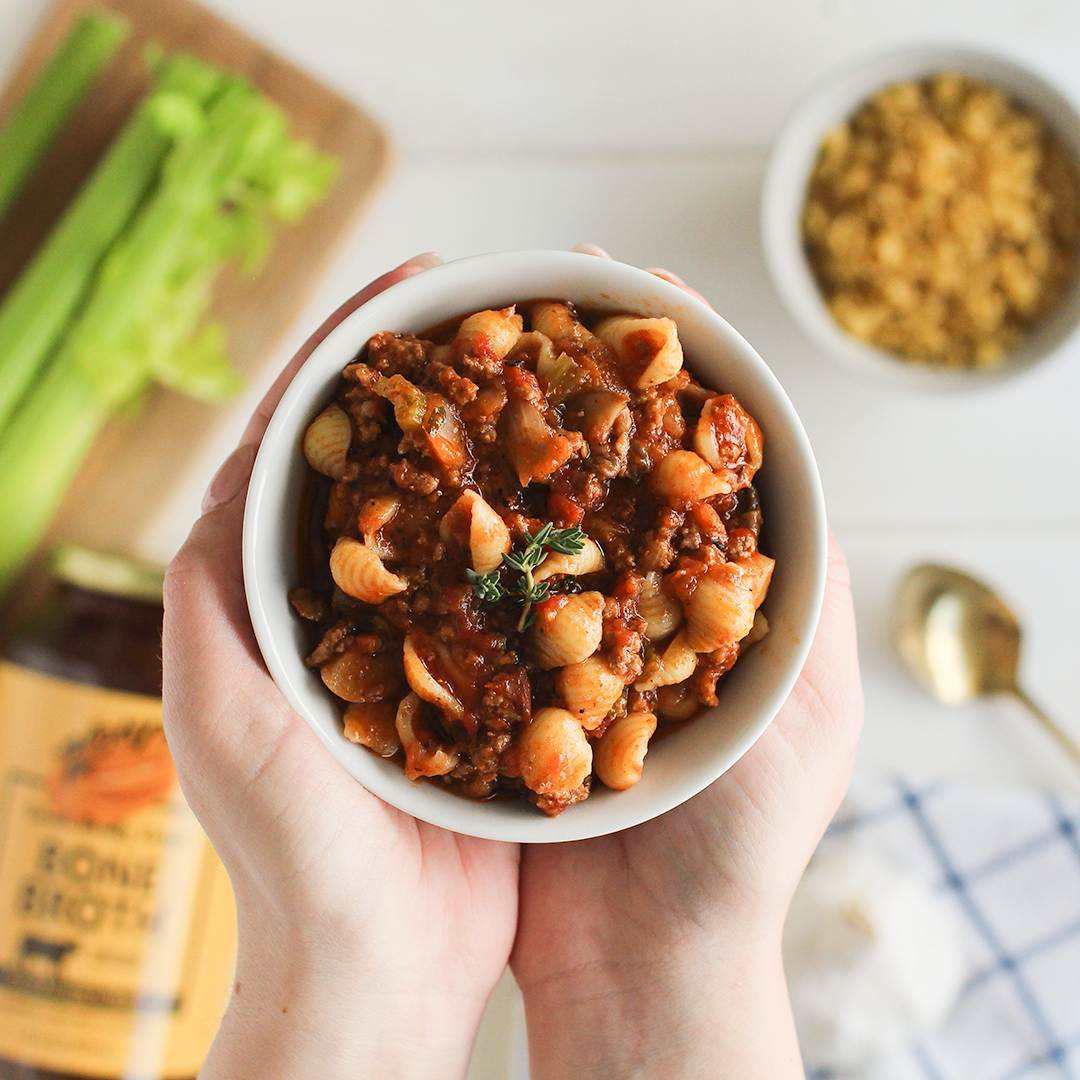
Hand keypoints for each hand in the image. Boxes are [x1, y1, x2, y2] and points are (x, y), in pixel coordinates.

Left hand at [162, 254, 518, 1079]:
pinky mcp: (487, 676)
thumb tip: (237, 466)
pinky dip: (560, 526)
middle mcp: (350, 601)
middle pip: (399, 457)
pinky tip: (609, 494)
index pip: (305, 441)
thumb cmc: (296, 860)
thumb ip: (213, 597)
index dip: (357, 353)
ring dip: (517, 440)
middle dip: (452, 377)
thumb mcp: (227, 720)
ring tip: (575, 377)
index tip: (423, 280)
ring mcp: (425, 633)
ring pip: (472, 508)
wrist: (376, 967)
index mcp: (275, 594)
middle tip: (522, 305)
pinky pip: (524, 577)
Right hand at [512, 247, 863, 1079]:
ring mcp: (553, 633)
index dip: (666, 364)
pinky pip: (463, 587)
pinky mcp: (491, 681)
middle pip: (596, 461)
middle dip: (560, 377)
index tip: (627, 285)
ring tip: (448, 358)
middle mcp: (625, 597)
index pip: (690, 450)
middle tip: (516, 294)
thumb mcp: (802, 710)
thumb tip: (796, 473)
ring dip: (490, 436)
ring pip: (521, 510)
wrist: (644, 964)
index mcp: (706, 591)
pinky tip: (405, 476)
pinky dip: (439, 526)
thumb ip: (805, 596)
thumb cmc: (735, 849)